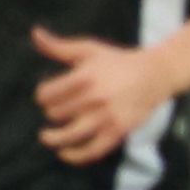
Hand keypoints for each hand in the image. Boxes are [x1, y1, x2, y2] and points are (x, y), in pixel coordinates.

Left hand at [32, 27, 172, 164]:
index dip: (42, 96)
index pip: (47, 94)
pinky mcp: (117, 132)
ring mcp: (106, 117)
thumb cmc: (117, 61)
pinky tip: (64, 153)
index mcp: (84, 77)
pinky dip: (75, 156)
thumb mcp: (88, 50)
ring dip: (53, 138)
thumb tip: (34, 33)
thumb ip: (59, 46)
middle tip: (55, 111)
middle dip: (51, 113)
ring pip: (69, 135)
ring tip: (46, 137)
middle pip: (55, 114)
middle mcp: (94, 98)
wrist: (155, 74)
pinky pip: (91, 151)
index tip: (46, 97)